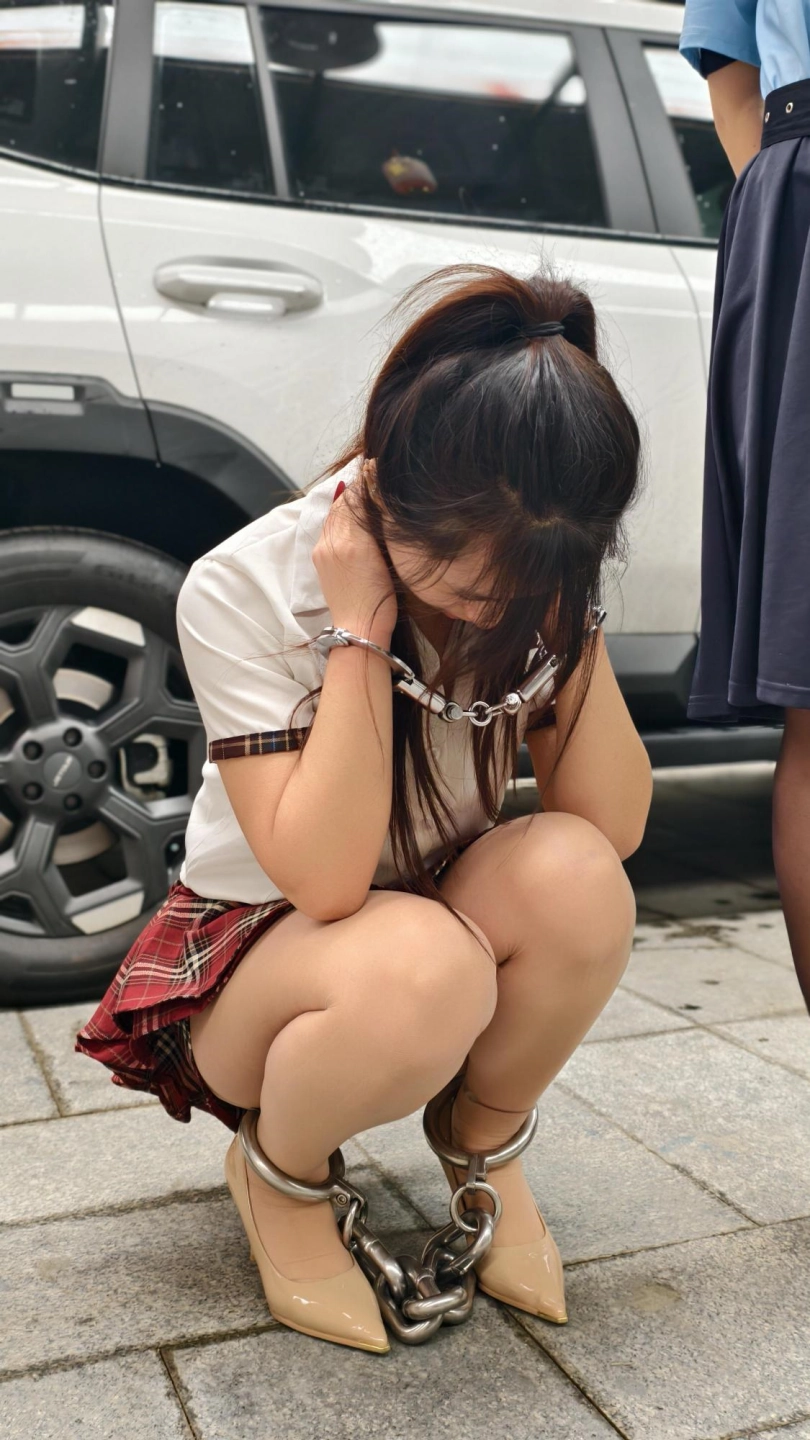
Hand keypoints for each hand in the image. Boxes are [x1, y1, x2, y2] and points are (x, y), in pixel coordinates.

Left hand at [313, 485, 397, 643]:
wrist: (358, 629)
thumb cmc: (381, 601)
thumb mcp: (387, 560)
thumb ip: (378, 527)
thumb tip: (373, 497)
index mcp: (352, 541)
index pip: (355, 498)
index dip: (366, 482)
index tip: (377, 469)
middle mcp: (332, 542)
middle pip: (341, 503)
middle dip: (355, 489)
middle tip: (371, 476)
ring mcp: (322, 551)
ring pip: (333, 515)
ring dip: (345, 502)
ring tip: (362, 493)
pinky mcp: (319, 560)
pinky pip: (327, 528)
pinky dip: (338, 518)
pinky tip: (350, 519)